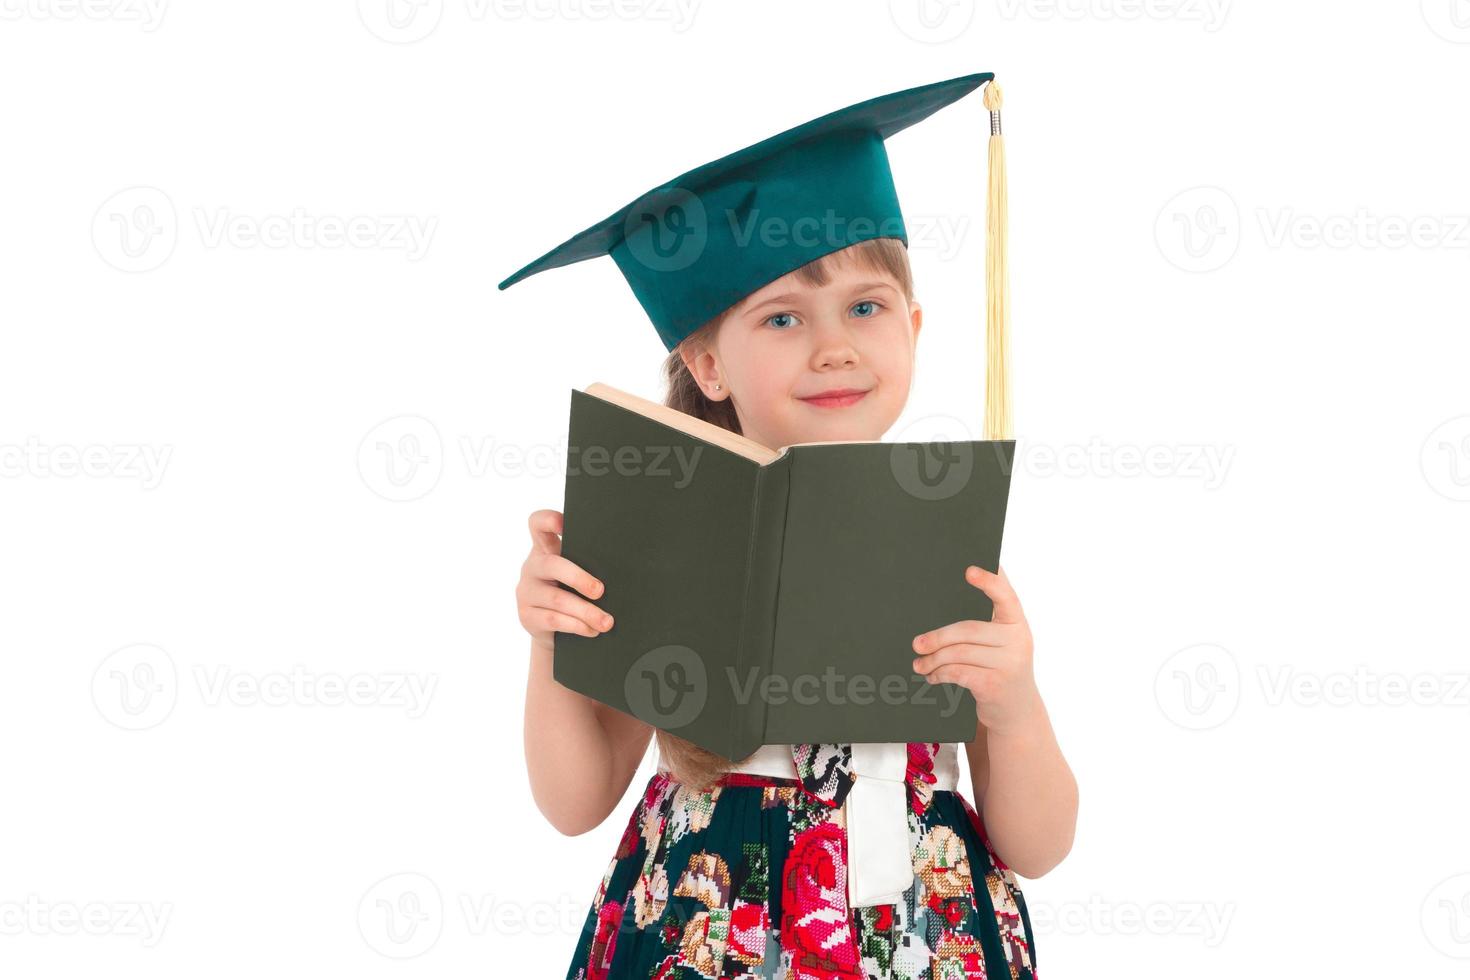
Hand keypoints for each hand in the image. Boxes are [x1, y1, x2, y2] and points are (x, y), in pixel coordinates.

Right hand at [517, 509, 613, 653]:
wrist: (552, 629)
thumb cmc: (571, 593)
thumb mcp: (575, 573)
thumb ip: (589, 563)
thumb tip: (627, 566)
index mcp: (544, 549)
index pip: (538, 524)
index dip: (548, 520)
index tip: (565, 523)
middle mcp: (532, 566)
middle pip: (552, 564)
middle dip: (579, 578)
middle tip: (601, 591)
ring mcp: (526, 591)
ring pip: (557, 598)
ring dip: (586, 611)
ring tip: (607, 621)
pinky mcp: (527, 615)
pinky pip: (554, 619)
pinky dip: (578, 625)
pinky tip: (592, 630)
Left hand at [910, 564, 1041, 736]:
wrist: (1017, 710)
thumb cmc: (1001, 666)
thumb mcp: (1003, 641)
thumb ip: (989, 617)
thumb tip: (961, 582)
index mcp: (1017, 622)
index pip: (1006, 596)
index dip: (989, 582)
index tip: (969, 570)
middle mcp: (1018, 641)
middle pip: (968, 630)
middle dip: (937, 637)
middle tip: (916, 644)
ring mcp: (1009, 664)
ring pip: (958, 654)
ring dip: (933, 659)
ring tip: (919, 664)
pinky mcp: (995, 685)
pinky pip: (957, 673)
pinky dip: (939, 674)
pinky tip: (932, 676)